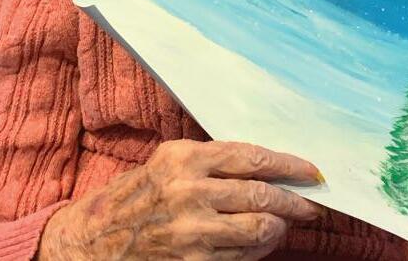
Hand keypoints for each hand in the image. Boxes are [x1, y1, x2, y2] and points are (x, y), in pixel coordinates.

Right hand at [37, 139, 323, 259]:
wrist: (93, 241)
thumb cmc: (137, 195)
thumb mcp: (168, 161)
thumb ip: (211, 160)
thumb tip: (265, 166)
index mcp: (185, 158)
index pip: (251, 157)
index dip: (287, 164)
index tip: (310, 170)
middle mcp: (189, 191)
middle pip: (261, 193)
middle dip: (295, 199)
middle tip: (313, 202)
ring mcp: (192, 231)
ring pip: (259, 228)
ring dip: (280, 226)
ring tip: (287, 222)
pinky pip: (243, 257)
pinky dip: (260, 248)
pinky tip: (262, 240)